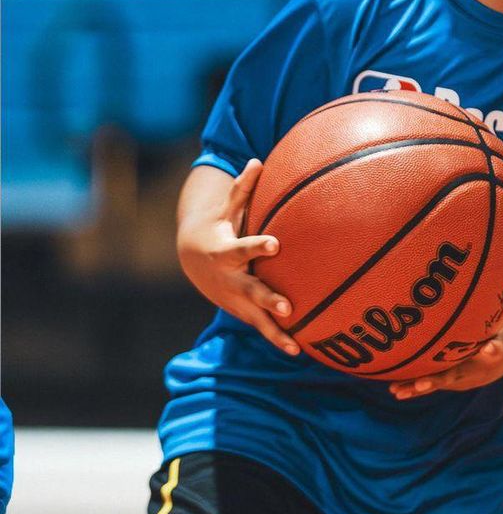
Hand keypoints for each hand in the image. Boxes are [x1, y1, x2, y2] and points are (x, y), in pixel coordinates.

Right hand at [177, 159, 299, 354]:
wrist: (193, 259)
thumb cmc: (219, 226)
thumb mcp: (226, 209)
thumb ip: (242, 188)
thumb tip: (257, 160)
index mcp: (228, 252)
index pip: (244, 248)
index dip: (258, 246)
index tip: (276, 243)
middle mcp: (232, 279)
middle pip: (251, 291)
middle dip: (267, 299)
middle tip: (286, 306)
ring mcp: (236, 299)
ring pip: (256, 318)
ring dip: (275, 331)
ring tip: (294, 345)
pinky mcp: (242, 312)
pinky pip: (261, 328)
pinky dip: (277, 339)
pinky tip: (299, 352)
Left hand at [389, 252, 502, 399]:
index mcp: (500, 347)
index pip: (497, 348)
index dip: (493, 349)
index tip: (489, 349)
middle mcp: (482, 368)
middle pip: (461, 373)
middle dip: (442, 378)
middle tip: (423, 382)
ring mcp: (469, 377)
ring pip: (443, 383)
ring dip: (421, 386)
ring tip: (398, 390)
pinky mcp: (458, 380)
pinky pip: (436, 383)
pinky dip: (417, 387)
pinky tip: (394, 389)